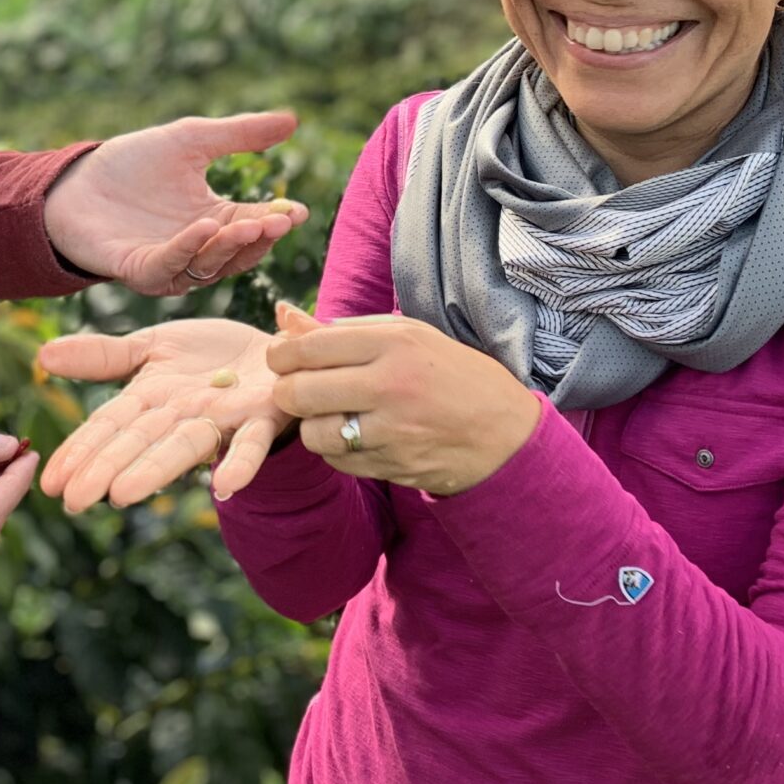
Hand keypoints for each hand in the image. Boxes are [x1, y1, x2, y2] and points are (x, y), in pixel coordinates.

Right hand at [36, 304, 317, 509]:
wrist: (277, 348)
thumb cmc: (211, 355)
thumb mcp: (153, 346)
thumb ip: (105, 356)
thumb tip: (43, 356)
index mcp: (152, 400)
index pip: (108, 426)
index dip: (80, 451)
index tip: (50, 483)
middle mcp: (183, 416)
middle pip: (140, 442)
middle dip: (107, 469)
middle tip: (74, 501)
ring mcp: (223, 419)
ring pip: (185, 446)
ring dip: (156, 470)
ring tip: (124, 494)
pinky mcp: (265, 416)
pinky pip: (252, 443)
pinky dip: (240, 464)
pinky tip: (225, 487)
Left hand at [43, 111, 308, 294]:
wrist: (75, 181)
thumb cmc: (132, 163)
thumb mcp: (192, 140)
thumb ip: (240, 134)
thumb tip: (294, 120)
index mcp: (215, 221)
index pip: (255, 224)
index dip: (278, 219)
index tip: (298, 209)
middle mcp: (198, 249)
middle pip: (238, 251)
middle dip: (260, 236)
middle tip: (280, 220)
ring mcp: (170, 264)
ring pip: (210, 264)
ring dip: (231, 246)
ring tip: (251, 222)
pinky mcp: (139, 270)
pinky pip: (169, 266)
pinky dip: (188, 248)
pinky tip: (205, 226)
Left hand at [269, 315, 541, 496]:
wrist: (503, 432)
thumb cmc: (451, 374)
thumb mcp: (406, 336)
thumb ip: (342, 330)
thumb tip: (283, 317)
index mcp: (393, 343)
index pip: (310, 347)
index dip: (281, 354)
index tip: (280, 357)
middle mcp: (390, 385)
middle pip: (300, 392)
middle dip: (286, 392)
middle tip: (294, 389)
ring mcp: (392, 431)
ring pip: (313, 433)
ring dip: (311, 425)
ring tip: (329, 414)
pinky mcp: (393, 466)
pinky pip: (337, 461)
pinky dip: (336, 450)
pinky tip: (355, 435)